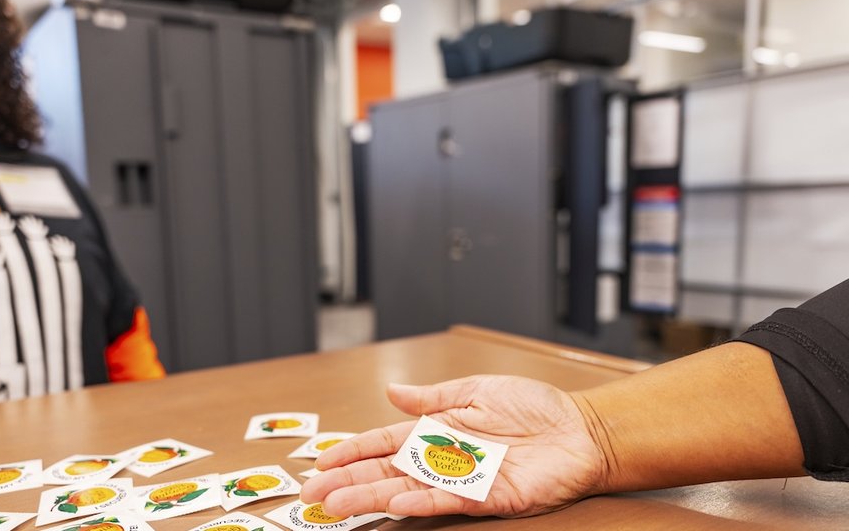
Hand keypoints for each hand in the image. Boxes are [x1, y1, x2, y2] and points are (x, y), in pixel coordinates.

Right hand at [300, 376, 606, 517]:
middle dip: (348, 482)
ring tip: (338, 506)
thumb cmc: (536, 407)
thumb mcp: (476, 390)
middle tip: (314, 495)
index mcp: (437, 429)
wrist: (581, 429)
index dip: (352, 451)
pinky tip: (394, 503)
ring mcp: (463, 479)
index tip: (323, 462)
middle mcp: (444, 457)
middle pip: (385, 471)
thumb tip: (393, 391)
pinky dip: (419, 502)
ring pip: (406, 490)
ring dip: (371, 497)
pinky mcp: (487, 497)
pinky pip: (446, 501)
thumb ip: (432, 397)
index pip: (383, 443)